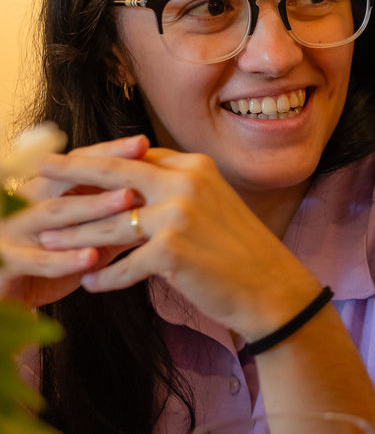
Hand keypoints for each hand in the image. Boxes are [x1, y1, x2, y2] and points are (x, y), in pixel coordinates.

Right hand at [0, 136, 143, 307]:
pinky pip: (36, 260)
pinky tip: (93, 257)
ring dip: (92, 205)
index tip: (144, 142)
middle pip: (66, 180)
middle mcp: (25, 204)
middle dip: (104, 168)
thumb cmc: (53, 259)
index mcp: (44, 191)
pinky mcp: (5, 263)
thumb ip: (117, 219)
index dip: (109, 152)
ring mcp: (12, 231)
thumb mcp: (89, 236)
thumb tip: (162, 200)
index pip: (78, 163)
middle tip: (142, 158)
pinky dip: (65, 258)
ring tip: (127, 198)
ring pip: (53, 213)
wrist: (6, 298)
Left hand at [33, 140, 322, 338]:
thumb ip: (177, 186)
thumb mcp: (213, 202)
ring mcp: (177, 216)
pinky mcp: (171, 252)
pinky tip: (91, 284)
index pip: (136, 155)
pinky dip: (104, 278)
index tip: (70, 161)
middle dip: (71, 172)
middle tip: (40, 172)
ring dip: (75, 237)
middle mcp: (185, 183)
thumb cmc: (239, 247)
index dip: (99, 159)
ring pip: (109, 225)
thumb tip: (133, 182)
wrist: (270, 284)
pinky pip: (122, 266)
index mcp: (195, 166)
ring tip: (49, 242)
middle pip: (113, 173)